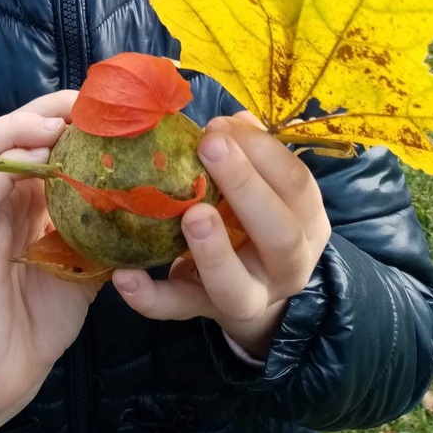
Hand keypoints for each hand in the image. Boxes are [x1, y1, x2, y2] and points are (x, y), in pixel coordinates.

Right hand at [0, 91, 99, 432]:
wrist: (3, 372)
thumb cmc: (41, 314)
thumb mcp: (86, 260)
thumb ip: (105, 226)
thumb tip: (154, 201)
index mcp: (19, 197)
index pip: (31, 136)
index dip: (60, 113)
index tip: (101, 107)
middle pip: (3, 131)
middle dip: (39, 108)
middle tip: (80, 104)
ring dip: (15, 130)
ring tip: (53, 126)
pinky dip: (0, 170)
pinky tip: (29, 163)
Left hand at [111, 112, 331, 360]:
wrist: (254, 292)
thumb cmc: (256, 221)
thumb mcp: (267, 188)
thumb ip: (253, 155)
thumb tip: (234, 121)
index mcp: (307, 224)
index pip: (297, 185)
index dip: (262, 150)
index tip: (222, 125)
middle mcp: (287, 267)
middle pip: (280, 235)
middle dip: (246, 187)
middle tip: (210, 147)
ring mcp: (248, 297)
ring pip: (235, 287)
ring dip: (212, 251)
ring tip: (191, 215)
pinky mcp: (202, 311)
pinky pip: (177, 309)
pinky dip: (150, 297)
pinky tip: (125, 275)